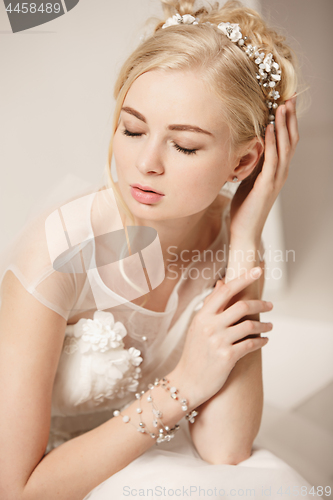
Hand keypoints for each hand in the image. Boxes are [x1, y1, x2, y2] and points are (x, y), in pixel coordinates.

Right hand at [169, 267, 272, 409]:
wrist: (187, 382)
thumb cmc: (194, 353)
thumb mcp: (198, 326)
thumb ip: (211, 306)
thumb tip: (221, 283)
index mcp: (202, 315)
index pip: (226, 290)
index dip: (244, 278)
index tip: (258, 270)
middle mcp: (209, 326)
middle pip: (242, 306)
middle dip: (261, 304)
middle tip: (270, 305)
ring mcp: (218, 341)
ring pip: (250, 325)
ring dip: (264, 325)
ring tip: (269, 326)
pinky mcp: (227, 357)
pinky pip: (251, 344)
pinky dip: (261, 341)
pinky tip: (265, 340)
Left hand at [229, 95, 298, 243]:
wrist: (244, 230)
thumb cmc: (245, 206)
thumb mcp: (249, 178)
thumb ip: (253, 163)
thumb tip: (250, 145)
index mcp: (277, 170)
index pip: (287, 141)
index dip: (288, 121)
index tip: (285, 101)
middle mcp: (281, 172)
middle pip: (291, 140)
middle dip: (290, 117)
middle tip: (289, 96)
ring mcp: (276, 179)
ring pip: (285, 147)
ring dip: (284, 125)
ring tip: (282, 106)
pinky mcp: (266, 185)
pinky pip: (271, 160)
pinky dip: (272, 142)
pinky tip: (270, 128)